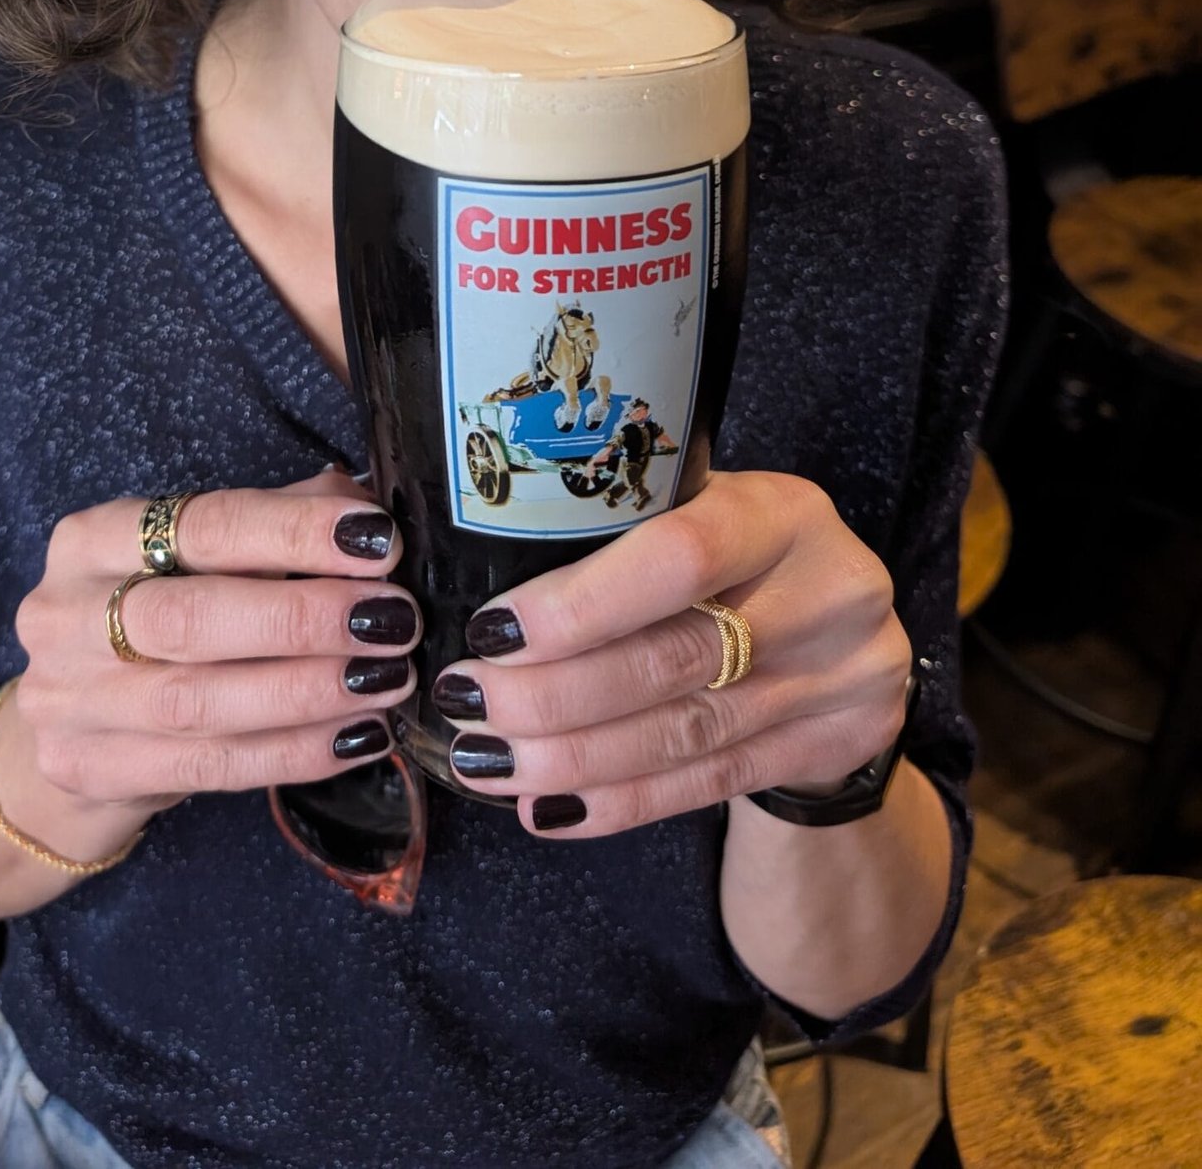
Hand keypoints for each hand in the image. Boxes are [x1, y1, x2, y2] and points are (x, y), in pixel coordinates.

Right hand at [11, 471, 417, 828]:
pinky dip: (295, 751)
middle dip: (305, 618)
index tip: (376, 539)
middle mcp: (65, 615)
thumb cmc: (152, 619)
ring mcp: (69, 702)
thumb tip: (365, 514)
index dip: (294, 532)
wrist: (66, 726)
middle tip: (392, 618)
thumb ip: (272, 527)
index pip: (202, 524)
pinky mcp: (93, 771)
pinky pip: (211, 766)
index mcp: (92, 539)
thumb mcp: (192, 560)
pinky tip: (358, 735)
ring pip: (202, 701)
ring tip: (388, 678)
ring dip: (311, 690)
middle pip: (192, 617)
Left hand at [433, 471, 910, 837]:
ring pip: (684, 733)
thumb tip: (480, 573)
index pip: (678, 559)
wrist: (845, 620)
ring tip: (488, 761)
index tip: (492, 631)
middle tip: (469, 703)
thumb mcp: (703, 506)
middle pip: (671, 659)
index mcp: (780, 511)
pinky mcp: (828, 745)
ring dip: (571, 758)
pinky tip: (550, 808)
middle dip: (553, 692)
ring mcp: (838, 678)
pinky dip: (621, 801)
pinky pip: (709, 783)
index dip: (580, 604)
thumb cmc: (737, 549)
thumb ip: (622, 526)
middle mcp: (824, 592)